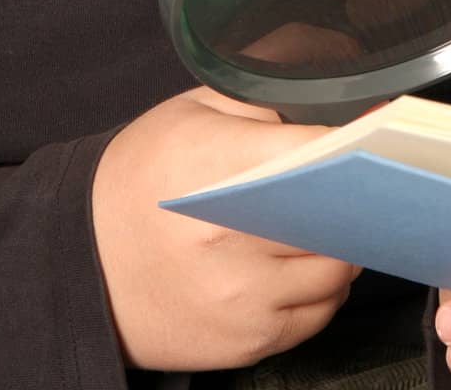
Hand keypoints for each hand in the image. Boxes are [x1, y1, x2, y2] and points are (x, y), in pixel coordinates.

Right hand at [91, 84, 362, 371]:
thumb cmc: (139, 177)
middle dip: (351, 197)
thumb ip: (262, 108)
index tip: (370, 134)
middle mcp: (234, 239)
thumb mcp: (192, 113)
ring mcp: (244, 299)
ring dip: (339, 246)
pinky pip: (318, 315)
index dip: (352, 141)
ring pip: (339, 270)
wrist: (80, 261)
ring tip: (319, 223)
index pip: (318, 152)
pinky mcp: (246, 343)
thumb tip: (332, 115)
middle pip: (339, 217)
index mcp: (218, 167)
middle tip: (351, 182)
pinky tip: (298, 264)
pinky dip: (321, 289)